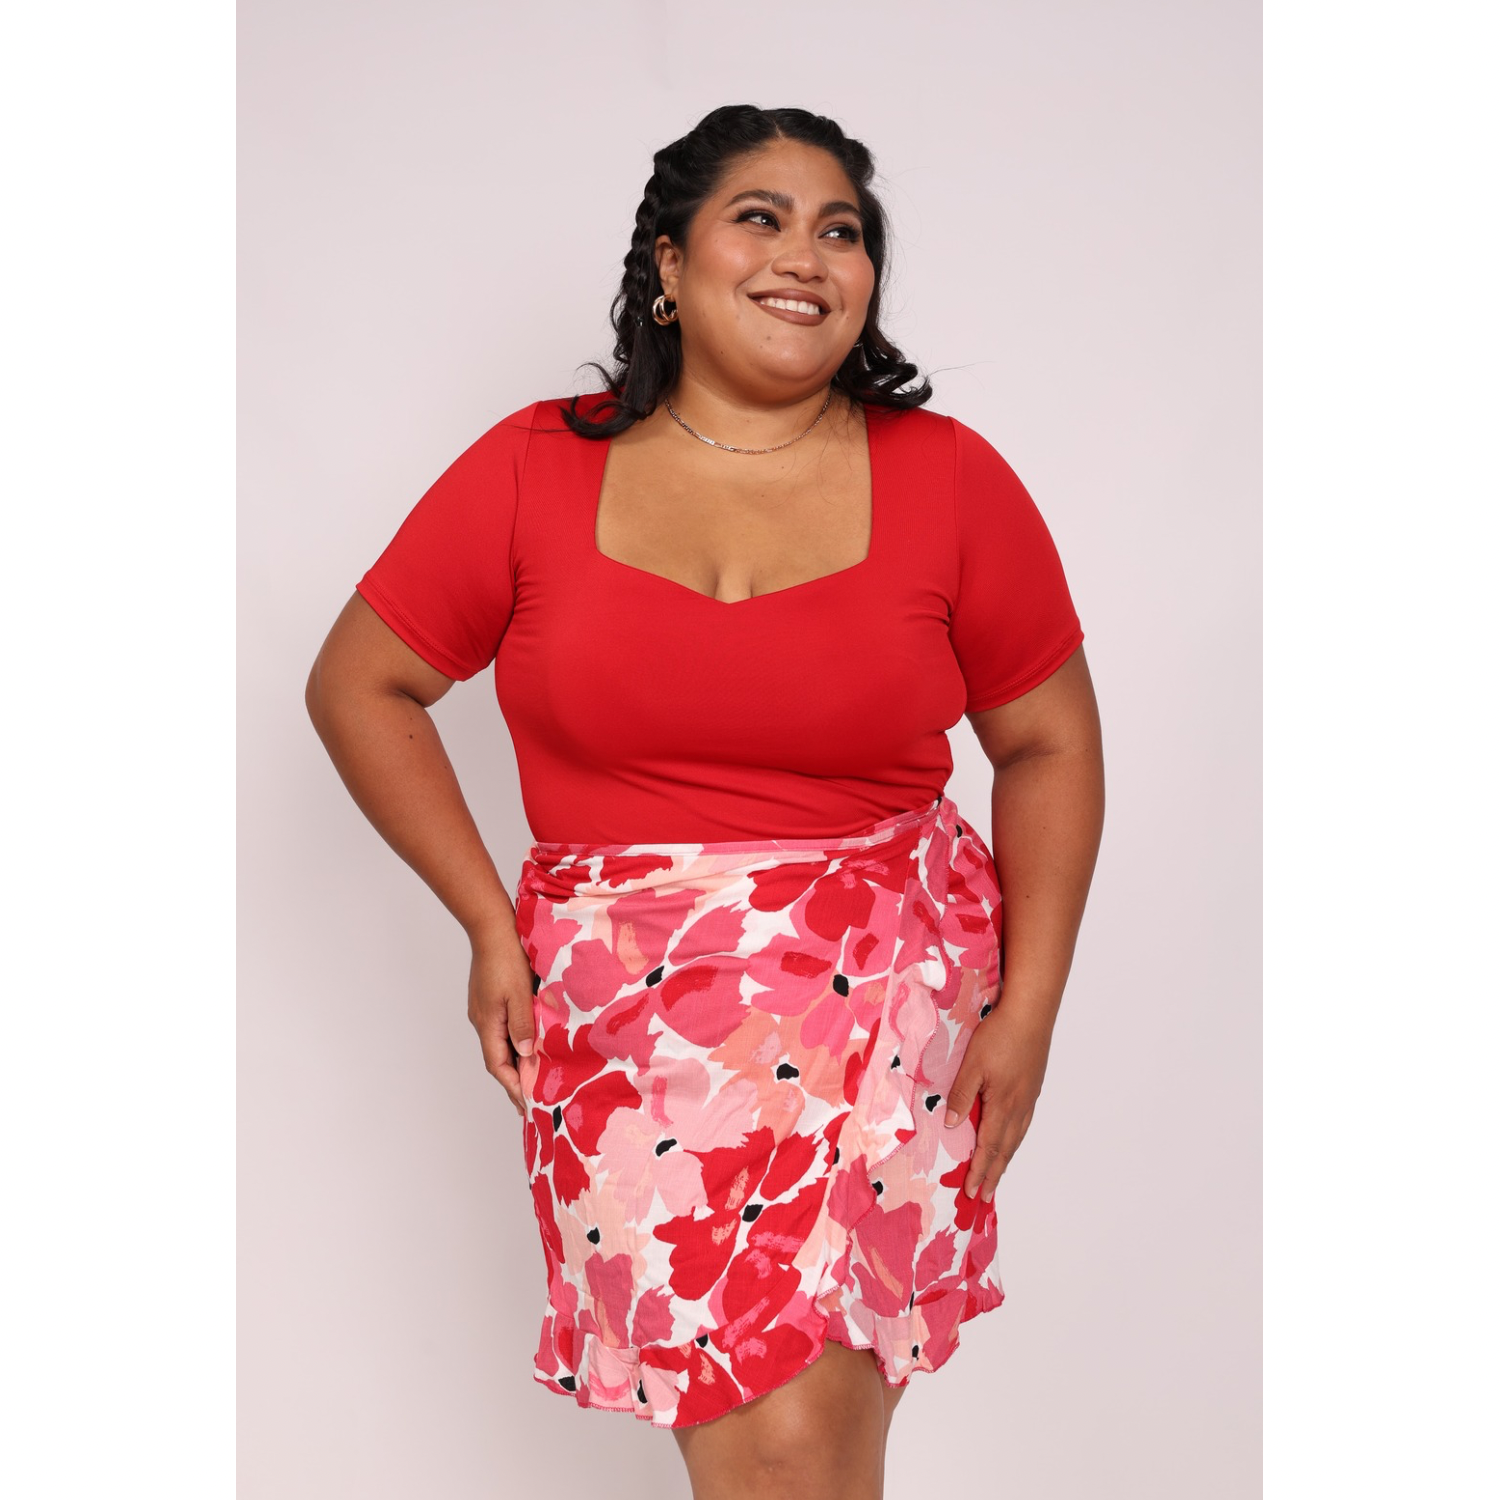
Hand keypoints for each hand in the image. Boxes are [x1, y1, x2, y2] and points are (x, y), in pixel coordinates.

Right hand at [466, 922, 537, 1118]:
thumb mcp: (519, 993)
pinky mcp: (489, 998)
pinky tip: (527, 1042)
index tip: (527, 1105)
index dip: (513, 1087)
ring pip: (499, 1043)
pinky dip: (514, 1041)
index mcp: (487, 1023)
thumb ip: (523, 1025)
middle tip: (530, 1101)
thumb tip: (526, 1054)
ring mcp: (483, 1009)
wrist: (491, 927)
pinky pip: (501, 1028)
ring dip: (515, 1061)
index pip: (498, 1065)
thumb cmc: (506, 957)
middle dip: (514, 1080)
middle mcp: (481, 1020)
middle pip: (497, 1058)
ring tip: (532, 1077)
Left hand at [942, 1005, 1052, 1201]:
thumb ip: (962, 1096)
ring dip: (1005, 1160)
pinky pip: (1023, 1124)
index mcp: (1003, 1106)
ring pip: (1016, 1138)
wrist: (1031, 1014)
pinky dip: (1014, 1140)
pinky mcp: (1032, 1087)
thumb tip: (952, 1126)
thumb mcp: (973, 1065)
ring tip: (997, 1175)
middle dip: (993, 1174)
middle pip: (1005, 1149)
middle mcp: (1019, 1108)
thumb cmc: (1000, 1035)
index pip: (988, 1147)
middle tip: (984, 1196)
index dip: (979, 1171)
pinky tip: (1011, 1139)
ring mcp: (1028, 1098)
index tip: (971, 1192)